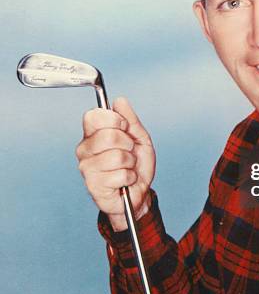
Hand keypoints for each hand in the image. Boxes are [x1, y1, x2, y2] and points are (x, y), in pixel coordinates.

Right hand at [76, 97, 155, 230]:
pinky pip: (120, 175)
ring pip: (117, 156)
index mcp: (93, 134)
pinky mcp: (93, 185)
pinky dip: (129, 178)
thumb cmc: (136, 165)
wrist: (139, 192)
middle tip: (129, 152)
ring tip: (127, 168)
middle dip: (128, 144)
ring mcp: (87, 168)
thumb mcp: (139, 138)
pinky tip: (124, 181)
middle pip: (109, 135)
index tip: (124, 127)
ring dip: (130, 163)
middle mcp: (85, 149)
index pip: (93, 116)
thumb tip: (119, 101)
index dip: (114, 119)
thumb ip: (130, 119)